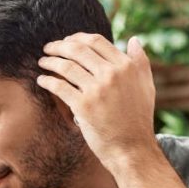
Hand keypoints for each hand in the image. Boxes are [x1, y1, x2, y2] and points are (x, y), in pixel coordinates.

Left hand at [37, 33, 156, 170]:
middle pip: (78, 50)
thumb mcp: (146, 86)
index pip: (96, 41)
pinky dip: (47, 81)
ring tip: (42, 62)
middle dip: (59, 46)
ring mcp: (96, 90)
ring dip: (50, 61)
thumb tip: (133, 40)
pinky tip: (42, 80)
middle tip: (48, 49)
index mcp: (126, 66)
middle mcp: (111, 74)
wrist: (132, 149)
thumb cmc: (138, 119)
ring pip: (66, 66)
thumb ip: (140, 62)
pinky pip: (59, 87)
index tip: (67, 41)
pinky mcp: (83, 106)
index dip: (77, 38)